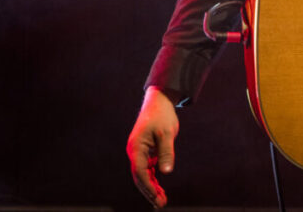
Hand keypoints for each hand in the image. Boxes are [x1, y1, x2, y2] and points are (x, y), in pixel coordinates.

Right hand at [126, 86, 179, 207]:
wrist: (159, 101)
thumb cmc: (162, 116)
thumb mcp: (167, 134)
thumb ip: (166, 153)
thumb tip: (166, 172)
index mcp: (136, 147)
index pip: (140, 172)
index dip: (148, 186)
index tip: (156, 198)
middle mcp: (135, 152)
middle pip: (140, 176)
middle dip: (149, 191)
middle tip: (160, 204)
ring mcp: (139, 152)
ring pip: (144, 174)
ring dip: (152, 187)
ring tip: (161, 201)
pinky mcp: (146, 151)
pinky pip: (148, 169)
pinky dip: (154, 179)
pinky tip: (160, 189)